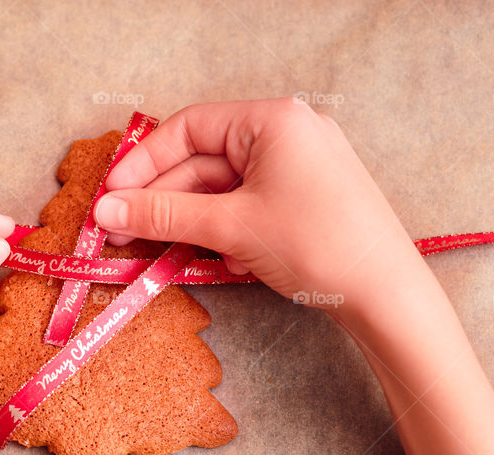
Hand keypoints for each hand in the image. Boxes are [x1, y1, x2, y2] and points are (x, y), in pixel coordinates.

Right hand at [95, 99, 431, 316]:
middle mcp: (289, 132)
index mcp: (272, 120)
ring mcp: (302, 167)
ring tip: (174, 254)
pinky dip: (232, 232)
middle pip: (205, 161)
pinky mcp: (309, 199)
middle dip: (167, 202)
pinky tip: (232, 264)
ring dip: (198, 224)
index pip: (189, 128)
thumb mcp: (230, 227)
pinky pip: (252, 206)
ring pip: (226, 190)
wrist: (388, 296)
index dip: (143, 163)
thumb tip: (106, 211)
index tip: (111, 197)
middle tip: (124, 234)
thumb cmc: (314, 245)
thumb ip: (162, 215)